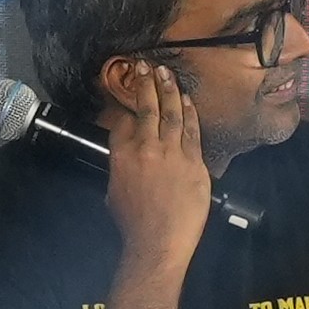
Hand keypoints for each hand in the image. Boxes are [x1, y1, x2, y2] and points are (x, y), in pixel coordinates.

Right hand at [98, 58, 211, 274]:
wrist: (158, 241)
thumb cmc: (133, 225)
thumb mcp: (114, 194)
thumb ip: (120, 170)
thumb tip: (125, 162)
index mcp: (122, 156)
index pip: (123, 122)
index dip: (126, 108)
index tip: (129, 96)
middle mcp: (146, 148)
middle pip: (147, 109)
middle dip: (146, 84)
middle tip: (145, 67)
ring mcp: (172, 153)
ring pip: (171, 113)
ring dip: (168, 90)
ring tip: (166, 73)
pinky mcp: (194, 162)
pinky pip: (192, 130)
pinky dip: (189, 112)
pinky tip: (186, 100)